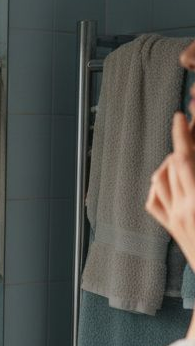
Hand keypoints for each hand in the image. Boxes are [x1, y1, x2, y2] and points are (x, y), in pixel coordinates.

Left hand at [146, 111, 194, 267]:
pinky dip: (159, 185)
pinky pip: (154, 201)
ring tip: (185, 152)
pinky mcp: (170, 228)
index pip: (185, 159)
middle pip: (174, 165)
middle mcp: (183, 208)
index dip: (182, 135)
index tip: (181, 116)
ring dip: (171, 162)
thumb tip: (192, 158)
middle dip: (183, 144)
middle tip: (193, 129)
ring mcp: (173, 219)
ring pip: (160, 180)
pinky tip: (168, 179)